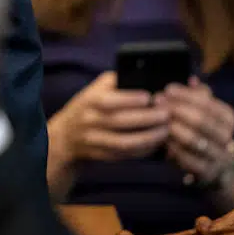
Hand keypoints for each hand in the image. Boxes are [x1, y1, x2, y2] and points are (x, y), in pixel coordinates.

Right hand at [52, 71, 171, 165]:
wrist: (66, 135)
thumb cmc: (88, 105)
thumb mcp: (96, 88)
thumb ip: (117, 83)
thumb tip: (147, 79)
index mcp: (90, 100)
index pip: (111, 100)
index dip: (132, 99)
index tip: (151, 96)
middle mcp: (90, 120)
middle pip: (122, 121)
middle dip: (148, 118)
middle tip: (167, 114)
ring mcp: (96, 140)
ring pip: (126, 142)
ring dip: (150, 137)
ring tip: (166, 130)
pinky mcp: (103, 155)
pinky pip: (127, 154)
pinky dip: (145, 150)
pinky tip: (157, 143)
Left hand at [159, 78, 233, 183]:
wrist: (217, 165)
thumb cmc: (204, 130)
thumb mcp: (205, 111)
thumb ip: (199, 95)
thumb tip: (193, 80)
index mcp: (229, 119)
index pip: (208, 103)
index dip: (186, 95)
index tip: (167, 89)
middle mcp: (227, 138)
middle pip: (201, 120)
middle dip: (176, 109)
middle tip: (157, 102)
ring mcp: (218, 157)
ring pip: (193, 140)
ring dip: (172, 128)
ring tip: (157, 119)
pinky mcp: (206, 172)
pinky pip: (187, 159)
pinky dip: (172, 148)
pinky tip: (161, 139)